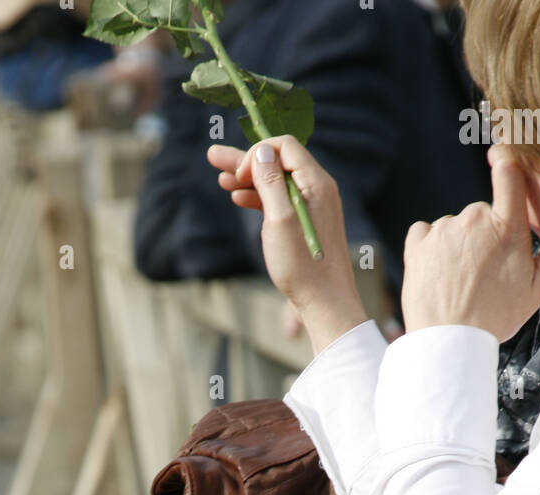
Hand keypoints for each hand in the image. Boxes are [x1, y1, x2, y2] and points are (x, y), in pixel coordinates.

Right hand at [208, 137, 367, 355]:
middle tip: (213, 157)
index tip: (239, 177)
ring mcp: (314, 206)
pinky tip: (239, 200)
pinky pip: (282, 201)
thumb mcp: (280, 220)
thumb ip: (271, 182)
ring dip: (249, 181)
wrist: (326, 304)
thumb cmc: (302, 267)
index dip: (258, 154)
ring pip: (277, 183)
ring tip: (220, 181)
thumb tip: (261, 151)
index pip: (284, 146)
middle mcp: (318, 189)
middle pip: (278, 163)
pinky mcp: (308, 223)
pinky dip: (260, 199)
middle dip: (245, 161)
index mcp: (316, 183)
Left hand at [401, 146, 539, 342]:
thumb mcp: (538, 287)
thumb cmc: (496, 317)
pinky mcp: (417, 244)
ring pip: (455, 226)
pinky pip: (426, 232)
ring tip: (462, 280)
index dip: (507, 165)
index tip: (505, 166)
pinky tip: (440, 272)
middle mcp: (473, 219)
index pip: (508, 173)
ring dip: (459, 244)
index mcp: (506, 227)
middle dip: (485, 233)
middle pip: (482, 212)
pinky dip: (432, 248)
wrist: (450, 342)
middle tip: (487, 271)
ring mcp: (443, 230)